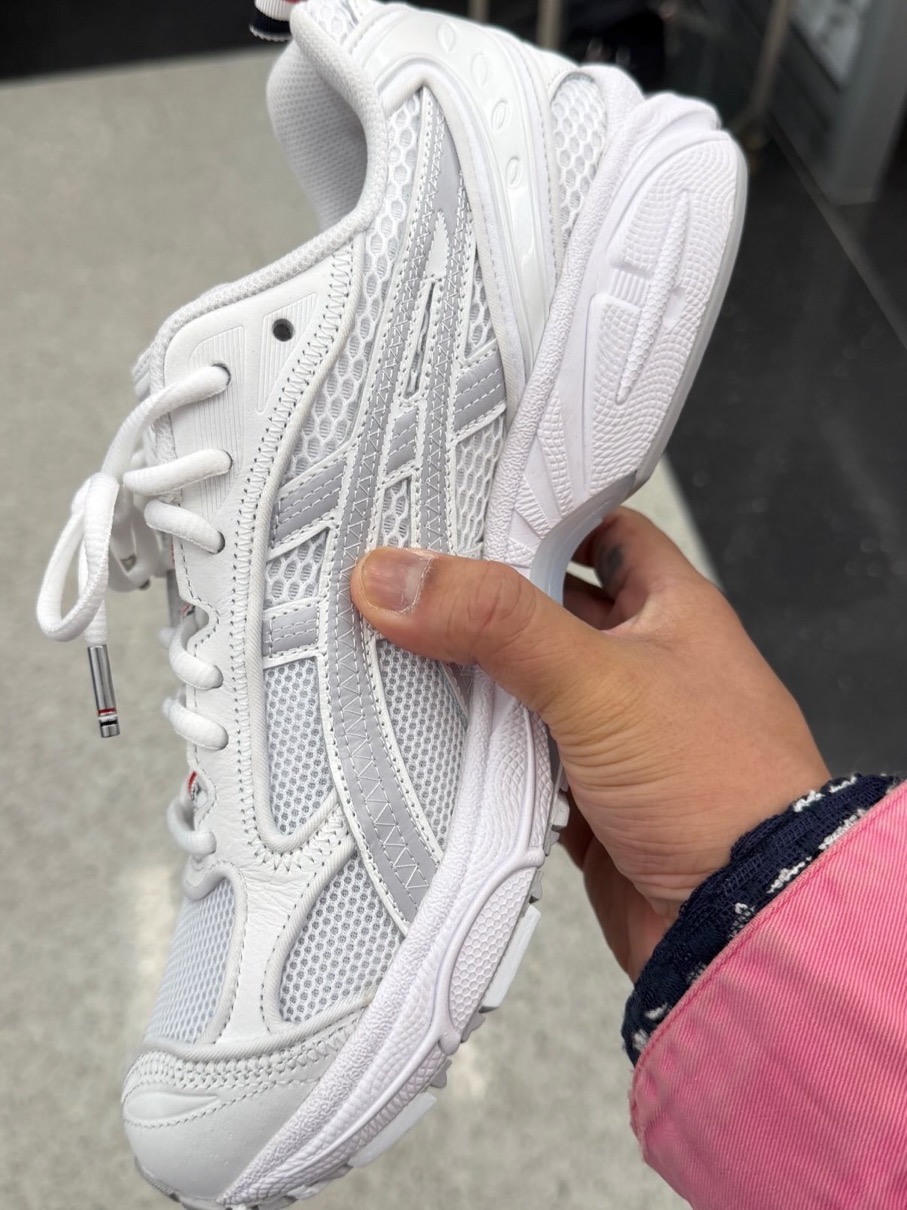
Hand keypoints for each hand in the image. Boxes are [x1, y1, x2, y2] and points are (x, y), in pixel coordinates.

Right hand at [350, 509, 828, 978]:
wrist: (742, 923)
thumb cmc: (723, 788)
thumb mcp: (600, 679)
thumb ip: (497, 622)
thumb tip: (401, 577)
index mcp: (671, 608)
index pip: (601, 530)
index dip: (540, 515)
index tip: (468, 507)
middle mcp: (645, 663)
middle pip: (549, 608)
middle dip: (487, 600)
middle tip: (414, 583)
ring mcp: (616, 731)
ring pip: (528, 685)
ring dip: (476, 680)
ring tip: (404, 651)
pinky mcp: (589, 794)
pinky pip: (520, 757)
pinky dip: (482, 752)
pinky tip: (436, 740)